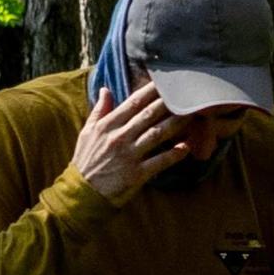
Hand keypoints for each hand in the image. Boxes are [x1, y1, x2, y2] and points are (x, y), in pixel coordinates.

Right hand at [65, 81, 194, 206]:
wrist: (82, 192)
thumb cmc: (85, 160)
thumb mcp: (87, 132)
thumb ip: (99, 110)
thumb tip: (105, 89)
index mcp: (108, 125)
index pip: (133, 102)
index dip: (150, 91)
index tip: (164, 82)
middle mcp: (120, 137)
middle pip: (148, 114)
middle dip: (168, 102)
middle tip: (185, 93)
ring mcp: (129, 155)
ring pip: (157, 134)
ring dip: (176, 123)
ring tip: (191, 114)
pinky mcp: (136, 174)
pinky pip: (159, 162)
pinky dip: (174, 154)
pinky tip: (186, 147)